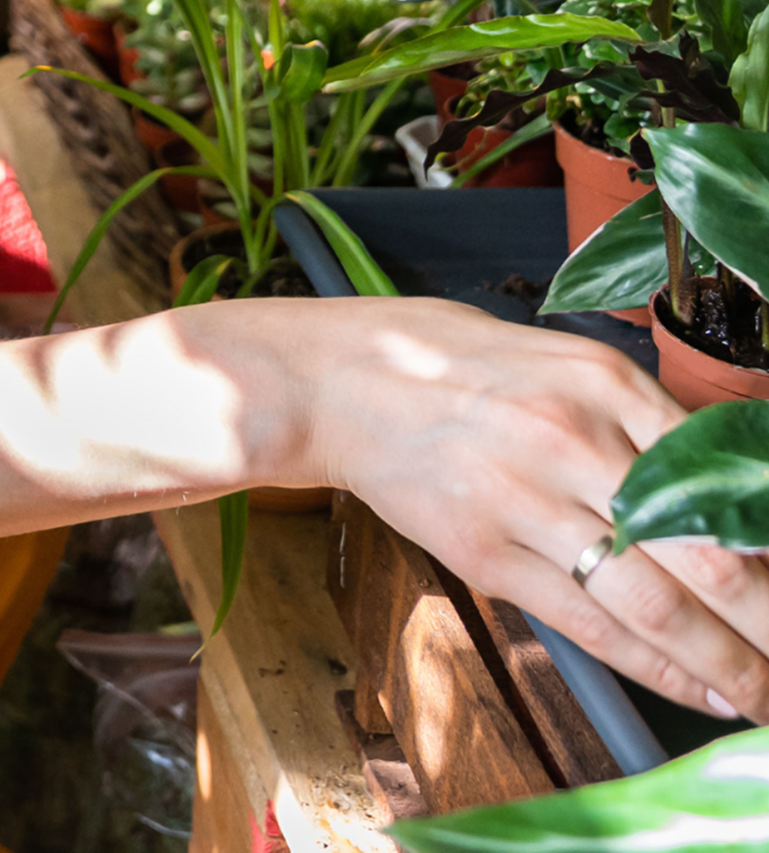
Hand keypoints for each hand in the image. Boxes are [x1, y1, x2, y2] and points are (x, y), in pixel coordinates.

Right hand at [310, 300, 768, 724]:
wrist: (331, 378)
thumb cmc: (446, 361)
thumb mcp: (556, 362)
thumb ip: (636, 420)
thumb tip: (726, 496)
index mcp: (598, 379)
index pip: (723, 477)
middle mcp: (569, 437)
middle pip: (705, 552)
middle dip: (768, 619)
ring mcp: (524, 499)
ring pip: (656, 604)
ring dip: (729, 665)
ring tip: (765, 696)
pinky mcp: (484, 553)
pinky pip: (590, 625)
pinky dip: (657, 668)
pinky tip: (699, 690)